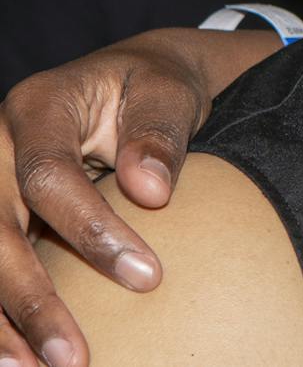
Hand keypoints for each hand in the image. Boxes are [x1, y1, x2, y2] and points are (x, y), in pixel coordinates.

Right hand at [0, 28, 264, 366]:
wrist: (132, 81)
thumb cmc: (153, 87)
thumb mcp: (167, 91)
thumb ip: (159, 133)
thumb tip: (151, 190)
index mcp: (37, 107)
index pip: (48, 175)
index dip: (91, 230)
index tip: (148, 276)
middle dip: (32, 299)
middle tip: (73, 358)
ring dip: (3, 323)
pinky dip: (0, 318)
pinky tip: (19, 360)